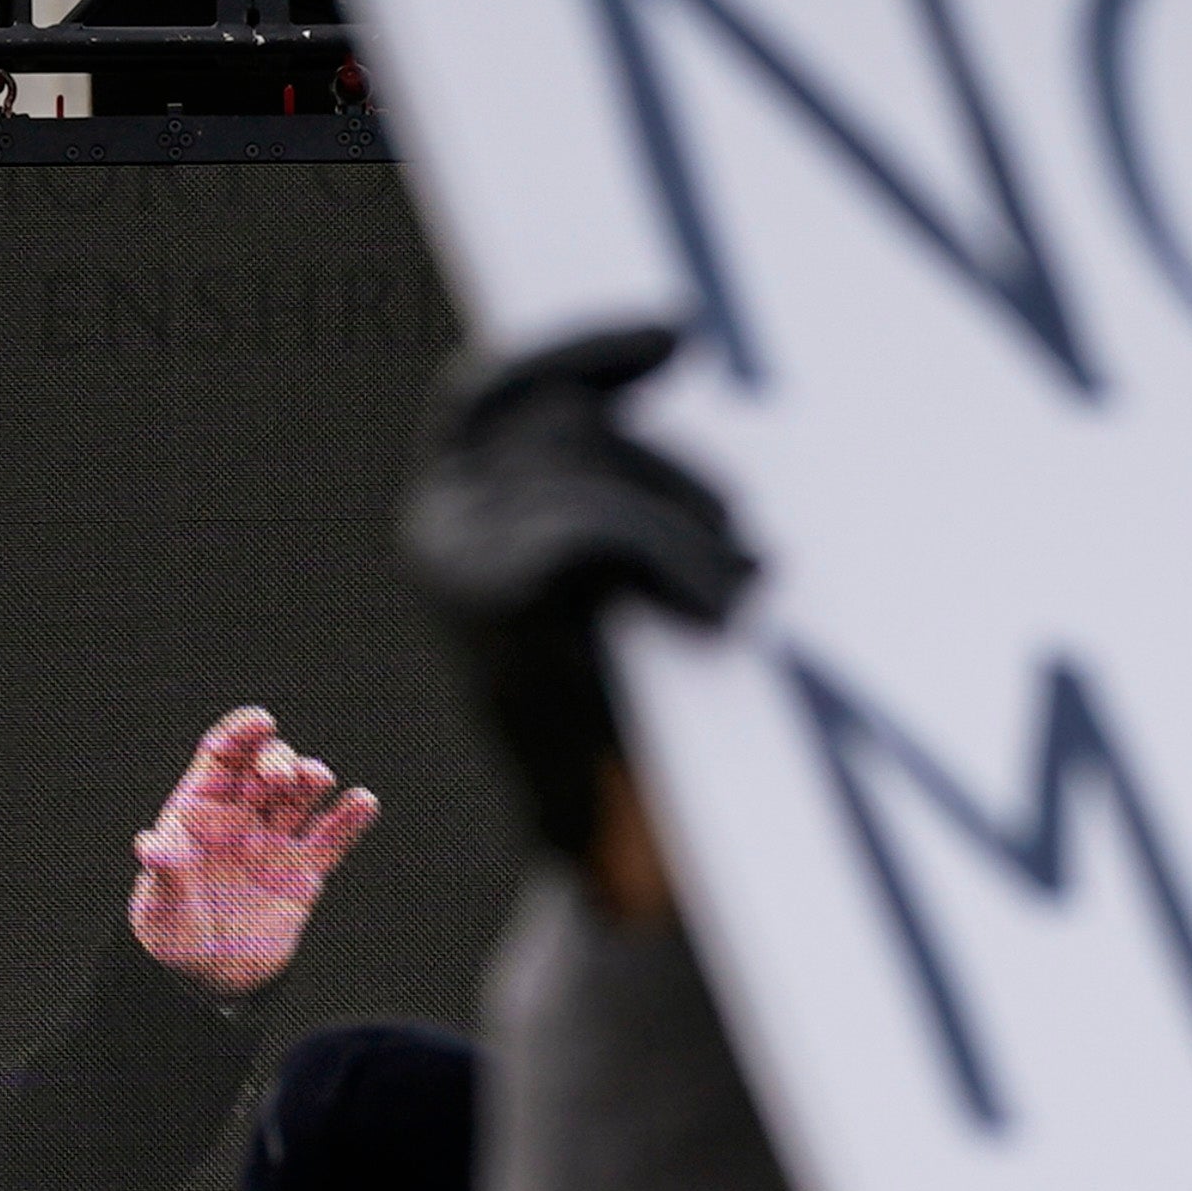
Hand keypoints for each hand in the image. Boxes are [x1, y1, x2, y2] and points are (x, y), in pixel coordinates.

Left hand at [127, 707, 383, 994]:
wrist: (206, 978)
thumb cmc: (171, 935)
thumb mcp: (160, 906)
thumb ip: (164, 872)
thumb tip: (149, 844)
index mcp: (200, 811)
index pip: (223, 756)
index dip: (242, 734)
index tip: (261, 722)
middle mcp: (241, 817)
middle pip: (266, 768)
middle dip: (279, 761)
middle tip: (286, 777)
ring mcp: (275, 842)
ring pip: (301, 795)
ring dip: (313, 778)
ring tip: (318, 781)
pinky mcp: (304, 872)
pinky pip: (331, 838)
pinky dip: (349, 818)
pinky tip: (363, 802)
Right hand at [400, 320, 757, 871]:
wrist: (610, 856)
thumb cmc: (627, 721)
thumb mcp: (606, 587)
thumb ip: (612, 494)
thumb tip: (681, 371)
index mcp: (453, 515)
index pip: (500, 386)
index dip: (586, 347)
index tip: (684, 334)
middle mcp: (439, 527)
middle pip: (566, 424)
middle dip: (676, 477)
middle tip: (752, 547)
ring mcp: (458, 567)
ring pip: (592, 476)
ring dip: (690, 527)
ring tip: (750, 589)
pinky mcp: (496, 612)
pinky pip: (600, 538)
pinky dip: (674, 564)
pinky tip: (723, 610)